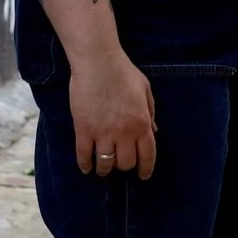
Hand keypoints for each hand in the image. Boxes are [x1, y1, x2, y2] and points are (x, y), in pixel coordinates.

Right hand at [68, 47, 157, 178]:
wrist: (98, 61)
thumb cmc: (123, 72)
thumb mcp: (145, 90)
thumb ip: (150, 112)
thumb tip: (154, 132)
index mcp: (142, 123)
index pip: (147, 155)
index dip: (146, 169)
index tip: (143, 175)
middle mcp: (124, 133)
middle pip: (125, 164)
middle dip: (124, 166)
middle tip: (119, 163)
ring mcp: (103, 133)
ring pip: (105, 164)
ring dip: (105, 168)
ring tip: (102, 167)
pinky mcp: (83, 130)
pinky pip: (84, 155)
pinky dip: (85, 165)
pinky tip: (86, 167)